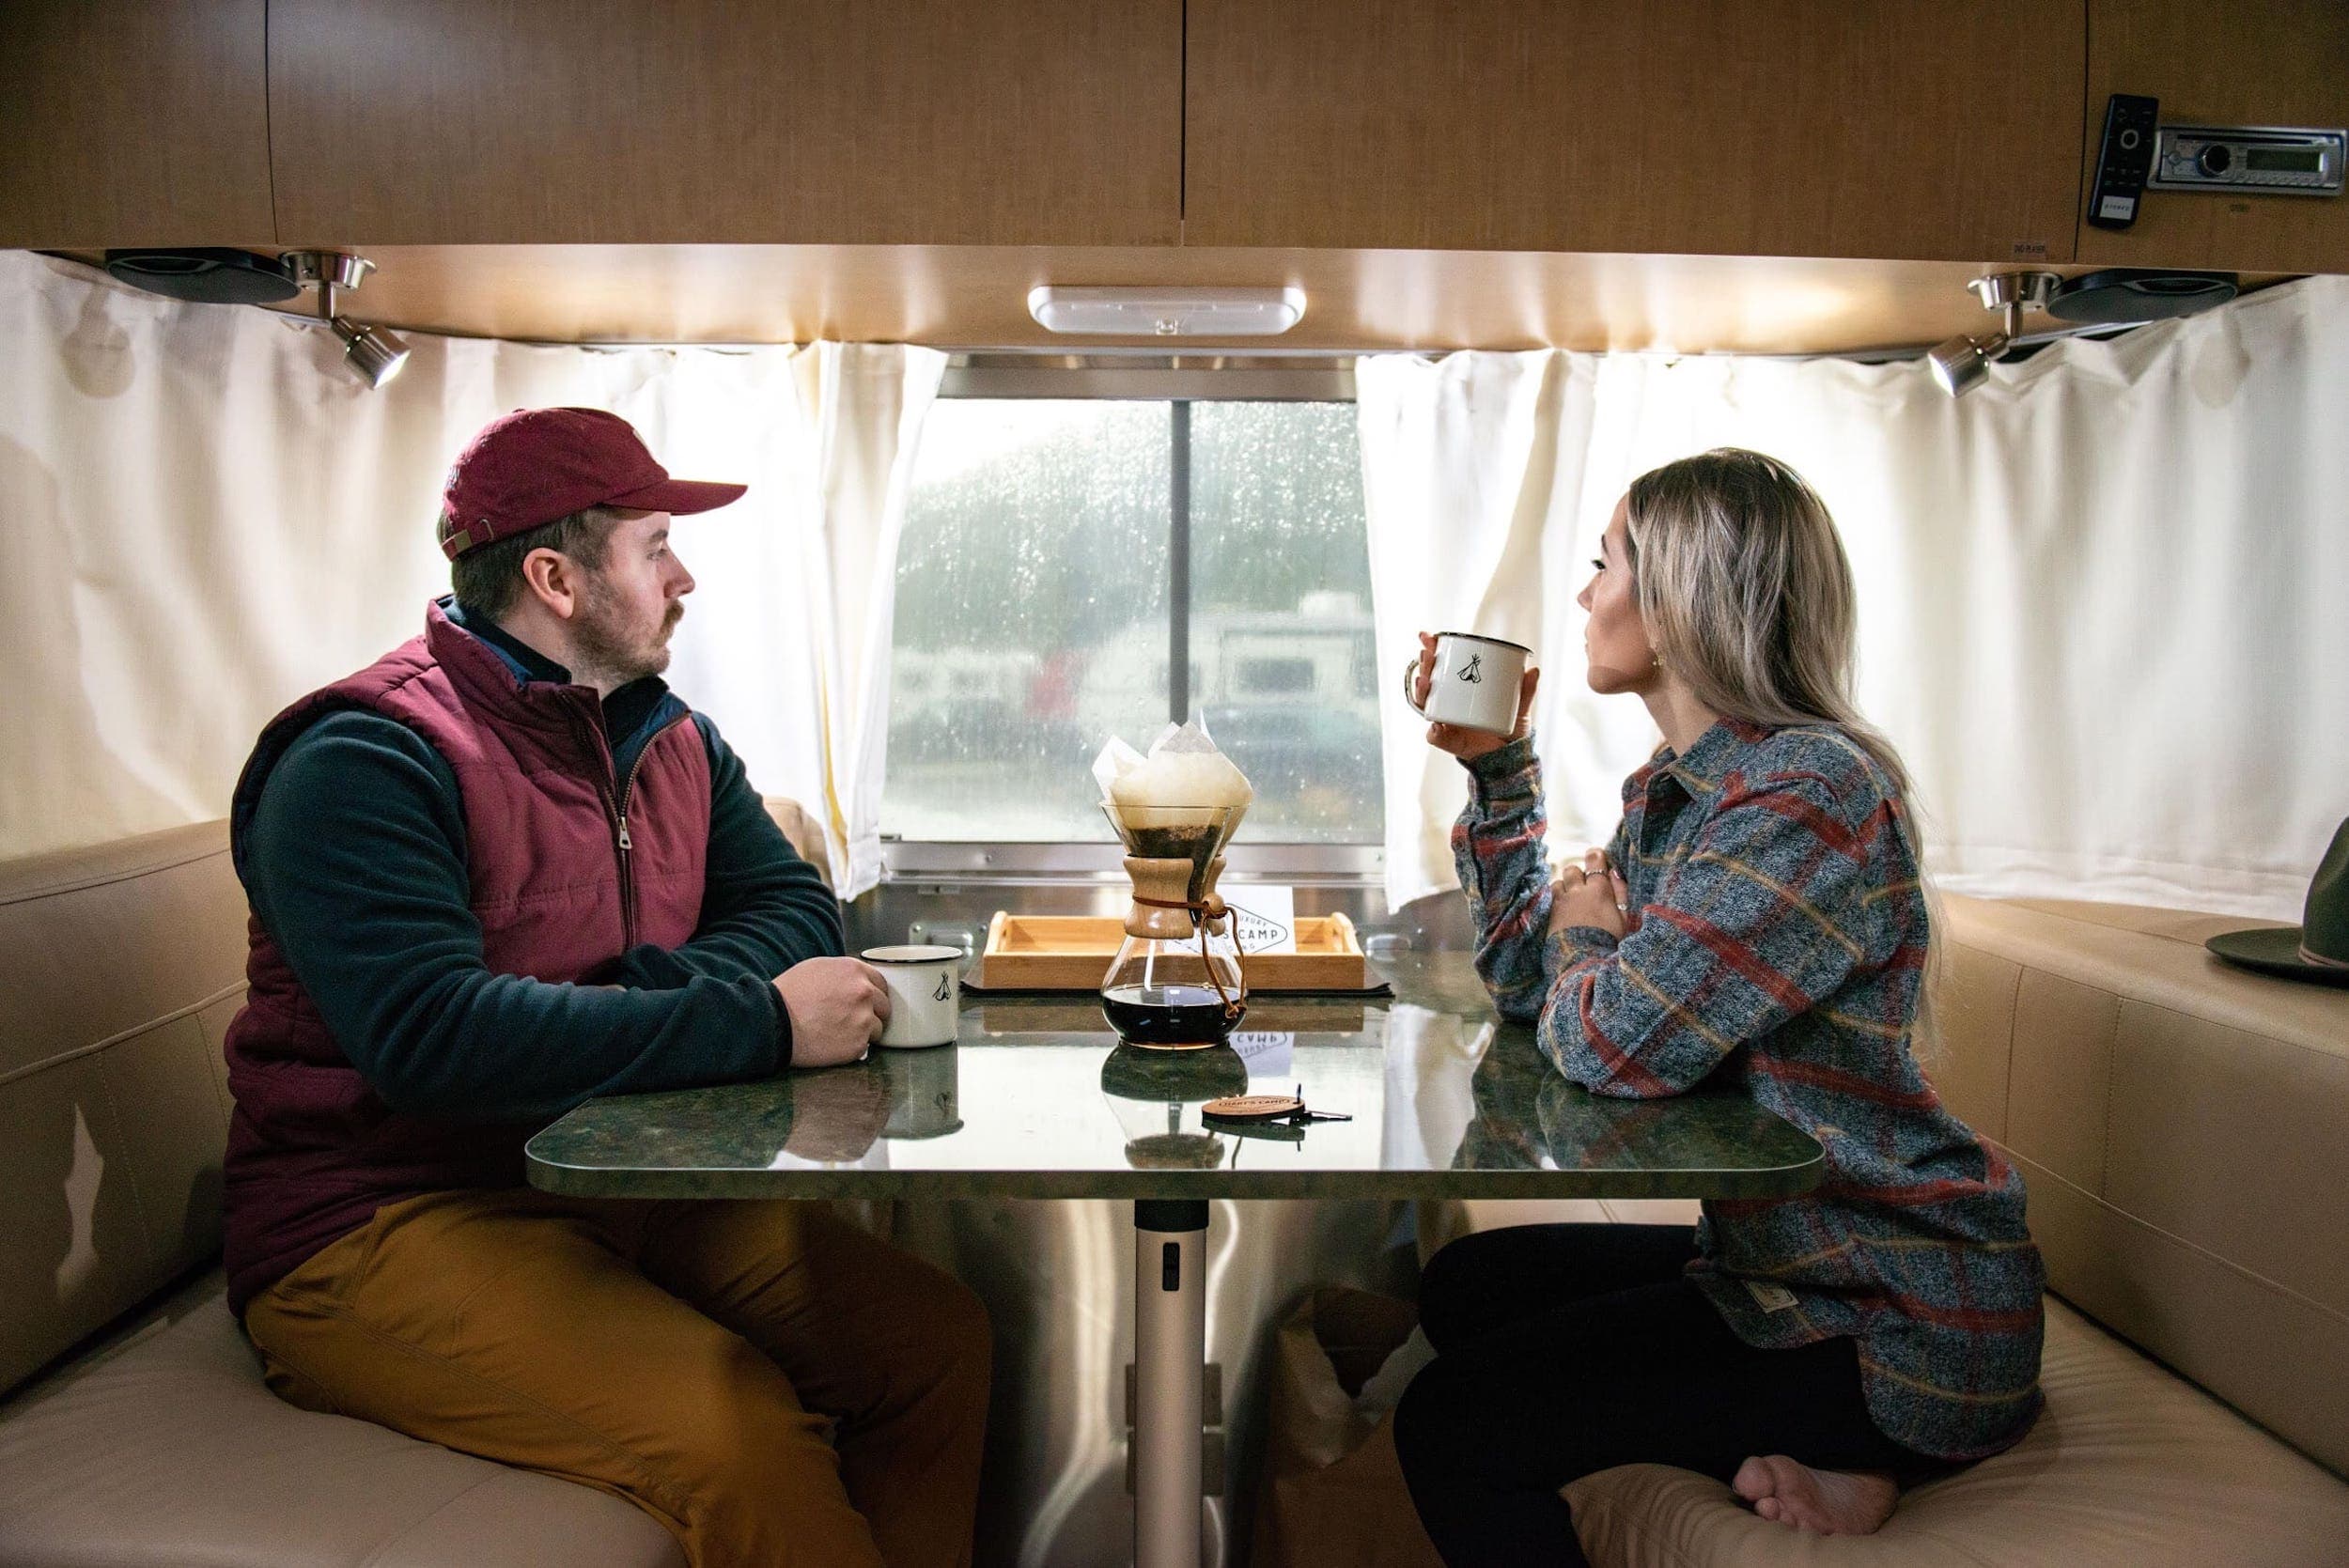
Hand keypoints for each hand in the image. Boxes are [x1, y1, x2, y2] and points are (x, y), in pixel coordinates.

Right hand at [774, 957, 889, 1066]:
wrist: (773, 1023)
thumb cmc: (788, 995)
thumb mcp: (817, 968)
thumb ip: (844, 973)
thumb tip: (857, 980)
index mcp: (854, 971)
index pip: (881, 983)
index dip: (874, 994)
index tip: (867, 1002)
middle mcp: (863, 992)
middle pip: (884, 1006)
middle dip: (872, 1013)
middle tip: (851, 1020)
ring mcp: (863, 1019)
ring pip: (877, 1028)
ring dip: (864, 1031)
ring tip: (839, 1032)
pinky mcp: (858, 1044)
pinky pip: (865, 1046)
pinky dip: (854, 1047)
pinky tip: (834, 1042)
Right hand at [1414, 630, 1538, 761]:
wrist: (1509, 756)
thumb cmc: (1510, 727)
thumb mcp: (1520, 706)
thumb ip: (1526, 690)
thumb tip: (1535, 669)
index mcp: (1460, 689)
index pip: (1441, 665)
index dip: (1431, 650)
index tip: (1429, 636)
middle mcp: (1448, 702)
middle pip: (1428, 680)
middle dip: (1423, 665)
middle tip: (1426, 653)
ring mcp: (1445, 720)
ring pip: (1424, 703)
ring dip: (1421, 691)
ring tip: (1425, 680)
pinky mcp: (1447, 740)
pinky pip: (1434, 735)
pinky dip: (1433, 731)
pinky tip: (1435, 725)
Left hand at [1546, 847, 1629, 940]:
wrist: (1584, 960)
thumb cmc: (1609, 940)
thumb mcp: (1624, 916)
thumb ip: (1621, 891)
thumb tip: (1614, 871)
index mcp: (1599, 889)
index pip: (1594, 860)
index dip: (1595, 856)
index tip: (1596, 857)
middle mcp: (1577, 891)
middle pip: (1572, 869)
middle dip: (1578, 876)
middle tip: (1586, 888)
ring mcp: (1561, 902)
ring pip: (1558, 882)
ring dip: (1565, 888)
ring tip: (1573, 901)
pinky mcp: (1550, 914)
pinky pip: (1551, 898)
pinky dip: (1557, 900)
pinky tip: (1564, 910)